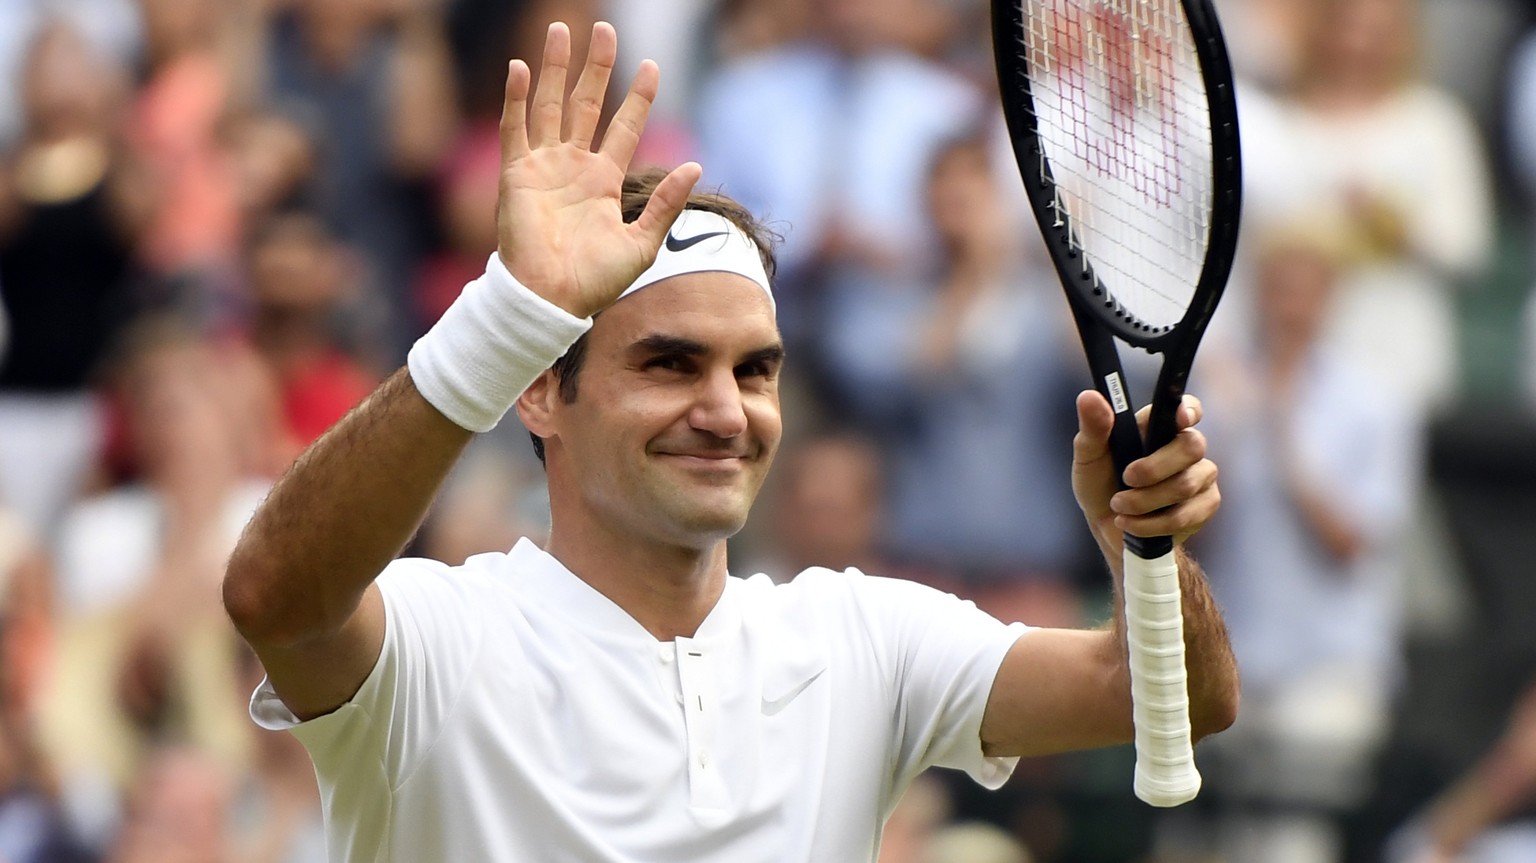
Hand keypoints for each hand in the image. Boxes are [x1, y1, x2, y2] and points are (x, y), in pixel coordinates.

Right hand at [496, 22, 701, 317]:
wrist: (552, 299)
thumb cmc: (595, 281)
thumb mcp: (642, 242)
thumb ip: (665, 203)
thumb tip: (694, 166)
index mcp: (604, 181)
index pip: (624, 127)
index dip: (638, 97)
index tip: (652, 66)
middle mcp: (573, 167)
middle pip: (586, 104)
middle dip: (596, 67)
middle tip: (605, 29)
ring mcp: (543, 167)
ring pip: (550, 104)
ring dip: (555, 68)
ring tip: (560, 28)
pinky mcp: (516, 174)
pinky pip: (514, 128)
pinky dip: (514, 97)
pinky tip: (518, 67)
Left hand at [1071, 391, 1219, 555]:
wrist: (1109, 528)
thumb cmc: (1100, 484)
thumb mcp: (1088, 457)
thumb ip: (1093, 428)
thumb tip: (1089, 396)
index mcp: (1159, 426)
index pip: (1187, 408)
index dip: (1189, 410)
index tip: (1181, 418)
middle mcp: (1186, 446)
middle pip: (1191, 446)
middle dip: (1154, 468)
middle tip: (1126, 479)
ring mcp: (1200, 476)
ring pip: (1185, 485)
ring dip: (1144, 501)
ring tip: (1119, 506)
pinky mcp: (1204, 506)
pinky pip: (1185, 515)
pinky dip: (1151, 523)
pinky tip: (1132, 524)